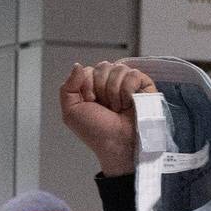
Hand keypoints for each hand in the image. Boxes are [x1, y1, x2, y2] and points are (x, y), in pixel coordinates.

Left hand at [60, 61, 155, 175]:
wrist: (117, 144)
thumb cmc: (96, 132)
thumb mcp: (71, 112)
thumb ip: (67, 87)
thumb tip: (77, 65)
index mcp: (93, 87)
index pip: (88, 70)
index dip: (87, 87)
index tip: (91, 104)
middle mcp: (110, 83)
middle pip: (103, 67)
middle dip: (101, 89)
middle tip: (105, 107)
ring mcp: (127, 83)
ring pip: (118, 69)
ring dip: (114, 93)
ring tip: (117, 108)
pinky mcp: (143, 85)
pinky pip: (133, 74)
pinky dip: (127, 91)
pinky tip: (128, 104)